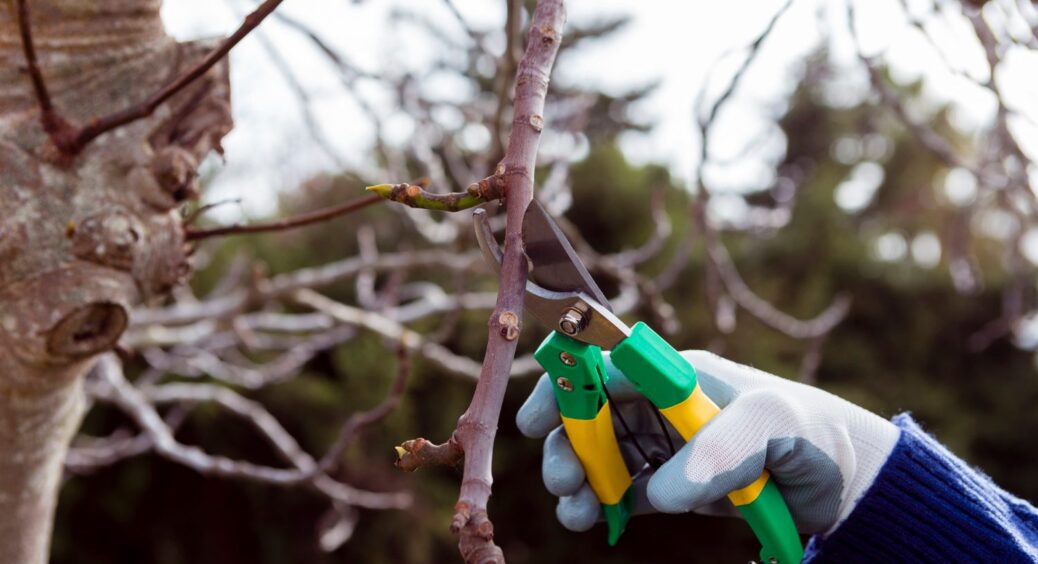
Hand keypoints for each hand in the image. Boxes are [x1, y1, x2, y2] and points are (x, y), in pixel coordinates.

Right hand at [515, 350, 899, 534]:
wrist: (838, 477)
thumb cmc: (805, 429)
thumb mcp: (770, 424)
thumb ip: (718, 450)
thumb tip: (661, 493)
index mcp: (674, 373)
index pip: (604, 367)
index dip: (564, 387)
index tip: (537, 421)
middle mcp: (659, 404)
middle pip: (590, 415)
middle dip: (566, 445)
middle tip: (564, 480)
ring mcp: (662, 445)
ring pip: (599, 456)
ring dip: (577, 480)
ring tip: (576, 511)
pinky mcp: (671, 483)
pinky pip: (622, 491)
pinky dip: (600, 505)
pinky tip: (594, 521)